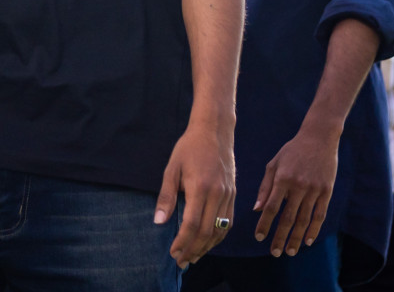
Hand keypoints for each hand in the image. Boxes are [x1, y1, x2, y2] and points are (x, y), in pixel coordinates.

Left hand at [155, 117, 235, 268]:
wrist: (214, 131)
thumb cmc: (189, 147)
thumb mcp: (172, 168)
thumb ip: (166, 196)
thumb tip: (159, 222)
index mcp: (200, 188)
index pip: (192, 224)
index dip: (183, 242)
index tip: (174, 253)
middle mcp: (217, 195)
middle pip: (206, 232)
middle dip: (193, 250)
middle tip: (182, 261)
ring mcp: (228, 196)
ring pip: (220, 230)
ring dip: (207, 247)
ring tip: (194, 256)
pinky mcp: (234, 195)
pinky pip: (229, 222)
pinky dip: (219, 236)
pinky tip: (209, 242)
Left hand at [253, 125, 339, 255]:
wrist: (319, 138)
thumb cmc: (292, 151)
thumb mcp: (274, 164)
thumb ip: (265, 187)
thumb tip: (257, 209)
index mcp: (282, 178)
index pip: (272, 207)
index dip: (265, 224)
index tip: (259, 237)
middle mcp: (298, 186)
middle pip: (288, 218)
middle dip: (280, 237)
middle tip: (275, 253)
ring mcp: (314, 189)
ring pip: (304, 220)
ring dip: (297, 238)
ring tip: (291, 251)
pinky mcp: (327, 191)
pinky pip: (320, 214)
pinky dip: (314, 229)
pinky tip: (308, 240)